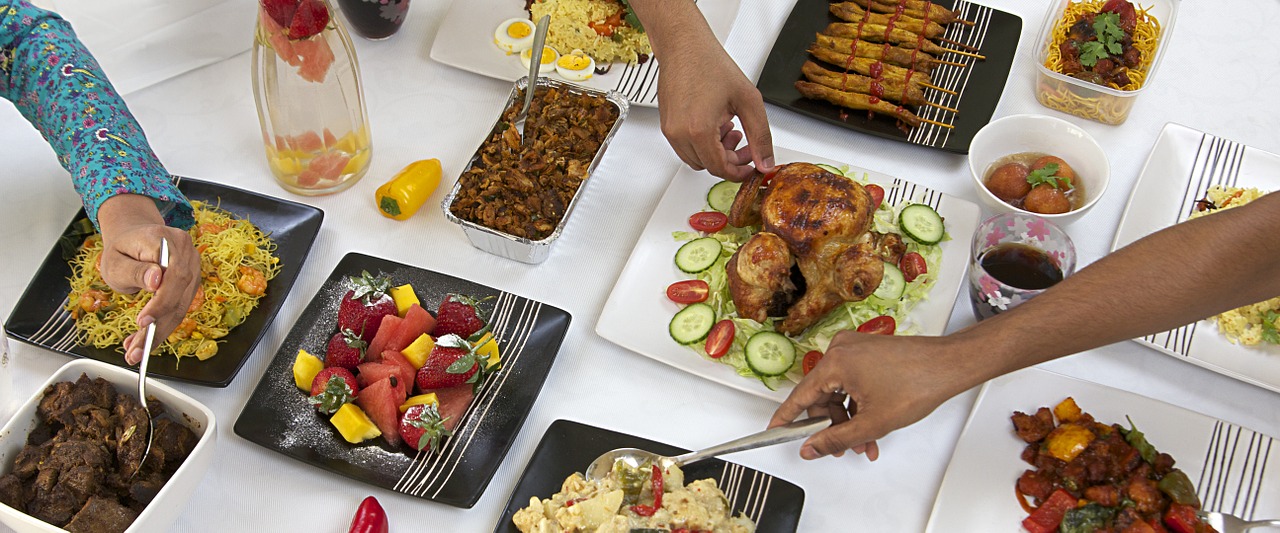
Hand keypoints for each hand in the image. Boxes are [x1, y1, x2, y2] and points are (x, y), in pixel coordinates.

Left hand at [95, 194, 199, 364]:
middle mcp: (186, 252)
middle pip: (180, 294)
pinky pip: (180, 307)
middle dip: (158, 326)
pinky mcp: (191, 282)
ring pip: (181, 306)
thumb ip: (134, 271)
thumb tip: (156, 281)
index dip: (161, 301)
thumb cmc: (121, 249)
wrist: (133, 237)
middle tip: (136, 350)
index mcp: (166, 240)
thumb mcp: (116, 260)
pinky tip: (145, 340)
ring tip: (136, 351)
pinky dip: (162, 325)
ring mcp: (192, 267)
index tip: (142, 322)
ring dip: (160, 332)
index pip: (173, 274)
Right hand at [651, 13, 773, 180]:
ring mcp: (670, 131)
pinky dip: (703, 144)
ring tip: (730, 129)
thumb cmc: (710, 64)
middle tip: (745, 144)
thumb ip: (760, 135)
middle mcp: (680, 134)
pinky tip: (715, 125)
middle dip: (730, 160)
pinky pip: (686, 148)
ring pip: (696, 160)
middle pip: (708, 166)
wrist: (684, 45)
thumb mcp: (748, 100)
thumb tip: (765, 161)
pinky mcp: (666, 125)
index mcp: (699, 130)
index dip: (739, 171)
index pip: (720, 168)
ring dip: (716, 152)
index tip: (750, 166)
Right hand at [768, 331, 969, 460]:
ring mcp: (855, 348)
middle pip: (821, 395)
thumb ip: (835, 439)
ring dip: (847, 419)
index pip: (800, 395)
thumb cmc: (918, 383)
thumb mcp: (872, 422)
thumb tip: (812, 448)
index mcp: (836, 362)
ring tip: (862, 442)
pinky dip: (857, 404)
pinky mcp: (867, 351)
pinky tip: (869, 426)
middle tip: (838, 446)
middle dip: (831, 426)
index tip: (775, 429)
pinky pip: (851, 381)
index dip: (787, 417)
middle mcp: (841, 349)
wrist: (949, 366)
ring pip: (838, 391)